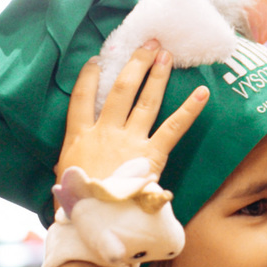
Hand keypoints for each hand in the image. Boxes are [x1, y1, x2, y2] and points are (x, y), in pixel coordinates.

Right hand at [55, 49, 208, 197]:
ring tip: (167, 55)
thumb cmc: (77, 207)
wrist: (96, 222)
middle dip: (135, 64)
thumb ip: (67, 170)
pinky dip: (190, 109)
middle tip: (148, 44)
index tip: (96, 61)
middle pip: (121, 90)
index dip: (89, 77)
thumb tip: (63, 173)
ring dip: (157, 75)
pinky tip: (203, 92)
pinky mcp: (151, 155)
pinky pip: (174, 127)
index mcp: (79, 138)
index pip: (82, 98)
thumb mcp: (64, 183)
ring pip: (145, 100)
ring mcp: (129, 141)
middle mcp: (105, 132)